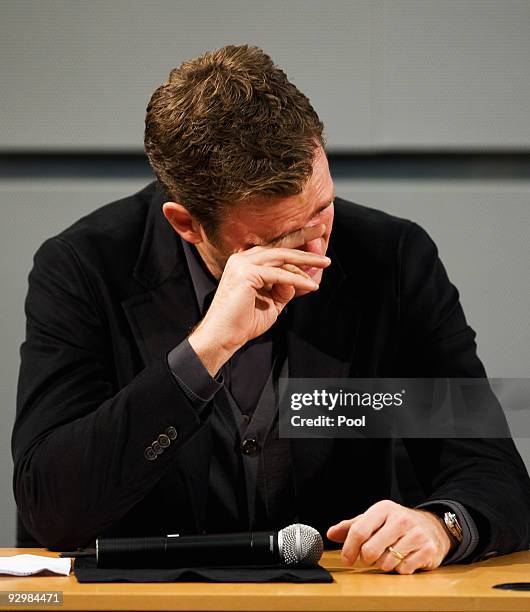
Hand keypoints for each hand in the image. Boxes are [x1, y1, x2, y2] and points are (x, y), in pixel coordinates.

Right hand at [189, 223, 330, 375]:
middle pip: (279, 246)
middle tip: (322, 229)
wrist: (223, 336)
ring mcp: (242, 264)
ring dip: (305, 259)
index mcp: (245, 261)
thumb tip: (300, 279)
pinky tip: (311, 285)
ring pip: (281, 256)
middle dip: (303, 237)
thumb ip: (285, 288)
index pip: (274, 247)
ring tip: (325, 262)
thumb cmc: (244, 321)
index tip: (314, 233)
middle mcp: (242, 258)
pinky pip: (279, 274)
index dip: (295, 239)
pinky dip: (297, 279)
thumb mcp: (272, 301)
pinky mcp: (246, 274)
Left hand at [327, 500, 451, 573]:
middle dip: (366, 559)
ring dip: (383, 564)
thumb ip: (352, 526)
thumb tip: (331, 533)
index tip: (346, 559)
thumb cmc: (397, 524)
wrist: (432, 527)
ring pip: (386, 562)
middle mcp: (401, 519)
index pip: (359, 531)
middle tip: (369, 557)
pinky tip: (403, 559)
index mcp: (384, 509)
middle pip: (370, 550)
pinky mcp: (427, 550)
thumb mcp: (375, 519)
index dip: (349, 549)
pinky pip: (403, 569)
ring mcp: (416, 534)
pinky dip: (399, 569)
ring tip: (389, 555)